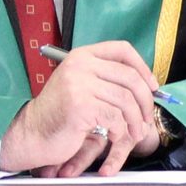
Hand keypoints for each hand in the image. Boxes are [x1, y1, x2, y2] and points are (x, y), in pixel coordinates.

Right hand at [0, 41, 162, 176]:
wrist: (33, 132)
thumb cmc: (61, 113)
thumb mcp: (82, 86)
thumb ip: (107, 79)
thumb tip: (148, 84)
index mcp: (83, 56)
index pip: (122, 49)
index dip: (143, 67)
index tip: (152, 86)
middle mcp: (80, 65)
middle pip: (130, 77)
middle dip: (146, 101)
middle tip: (147, 117)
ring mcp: (79, 83)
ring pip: (126, 100)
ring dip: (135, 121)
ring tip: (134, 132)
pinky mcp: (80, 105)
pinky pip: (115, 117)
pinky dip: (120, 130)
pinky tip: (114, 135)